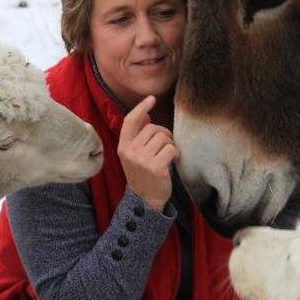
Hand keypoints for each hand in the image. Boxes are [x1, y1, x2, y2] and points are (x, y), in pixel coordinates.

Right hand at [117, 95, 178, 211]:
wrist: (145, 200)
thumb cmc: (142, 174)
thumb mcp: (133, 154)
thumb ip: (138, 135)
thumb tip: (146, 114)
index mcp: (123, 146)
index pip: (130, 121)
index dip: (140, 107)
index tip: (151, 98)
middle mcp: (130, 151)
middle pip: (153, 128)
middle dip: (164, 134)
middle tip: (165, 147)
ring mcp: (142, 160)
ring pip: (164, 137)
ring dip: (170, 145)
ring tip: (168, 156)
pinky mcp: (156, 168)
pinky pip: (171, 149)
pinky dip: (176, 154)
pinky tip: (173, 161)